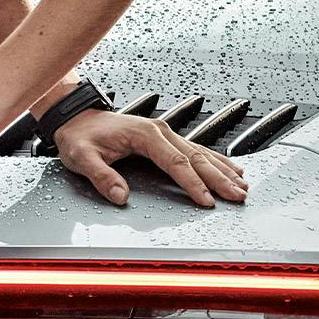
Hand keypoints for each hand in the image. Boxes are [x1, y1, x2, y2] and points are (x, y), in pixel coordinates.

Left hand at [50, 109, 249, 208]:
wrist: (76, 117)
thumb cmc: (80, 136)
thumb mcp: (83, 157)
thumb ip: (102, 176)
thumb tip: (121, 196)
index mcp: (145, 135)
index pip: (176, 163)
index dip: (193, 184)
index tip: (207, 201)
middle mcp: (160, 131)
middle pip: (197, 158)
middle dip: (219, 179)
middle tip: (238, 196)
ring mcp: (165, 133)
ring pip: (202, 152)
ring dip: (223, 169)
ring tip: (242, 185)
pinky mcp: (165, 138)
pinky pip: (196, 149)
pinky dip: (216, 160)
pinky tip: (230, 168)